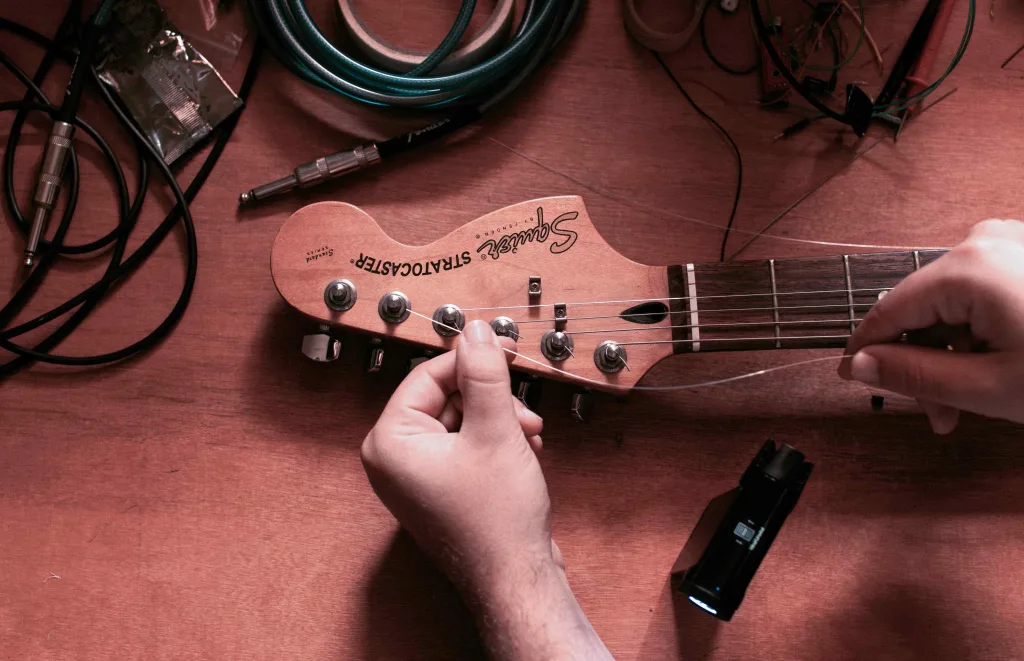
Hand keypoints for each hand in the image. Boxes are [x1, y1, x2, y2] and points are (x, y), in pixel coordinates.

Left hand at [361, 320, 552, 591]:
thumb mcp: (495, 429)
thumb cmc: (496, 522)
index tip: (504, 350)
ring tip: (529, 437)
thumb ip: (484, 374)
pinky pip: (464, 447)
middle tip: (522, 407)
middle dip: (490, 399)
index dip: (471, 360)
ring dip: (499, 421)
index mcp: (390, 442)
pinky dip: (496, 442)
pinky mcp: (440, 491)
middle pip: (444, 398)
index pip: (427, 376)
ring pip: (460, 422)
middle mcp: (394, 460)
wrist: (515, 582)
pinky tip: (524, 452)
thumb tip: (475, 332)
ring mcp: (416, 479)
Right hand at [840, 219, 1023, 432]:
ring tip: (969, 403)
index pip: (888, 310)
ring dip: (950, 354)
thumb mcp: (990, 387)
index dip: (865, 351)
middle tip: (938, 417)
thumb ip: (914, 377)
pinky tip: (994, 368)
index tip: (850, 379)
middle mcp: (983, 241)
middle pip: (922, 309)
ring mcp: (1011, 243)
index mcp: (968, 267)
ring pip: (952, 305)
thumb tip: (859, 366)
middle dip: (922, 365)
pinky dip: (978, 333)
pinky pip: (982, 294)